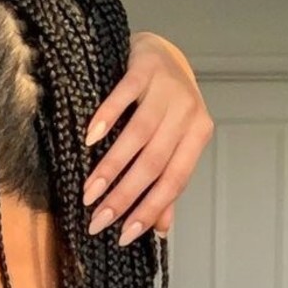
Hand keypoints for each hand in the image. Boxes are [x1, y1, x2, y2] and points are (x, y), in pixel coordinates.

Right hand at [82, 31, 213, 243]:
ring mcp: (168, 88)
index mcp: (198, 135)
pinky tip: (89, 140)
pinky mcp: (145, 67)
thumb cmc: (164, 106)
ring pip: (140, 135)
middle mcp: (188, 112)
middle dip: (124, 196)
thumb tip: (160, 230)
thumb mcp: (172, 142)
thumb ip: (166, 183)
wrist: (161, 52)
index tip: (122, 236)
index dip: (149, 210)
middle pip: (155, 163)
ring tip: (89, 193)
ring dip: (112, 167)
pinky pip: (126, 95)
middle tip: (97, 220)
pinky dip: (107, 118)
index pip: (174, 181)